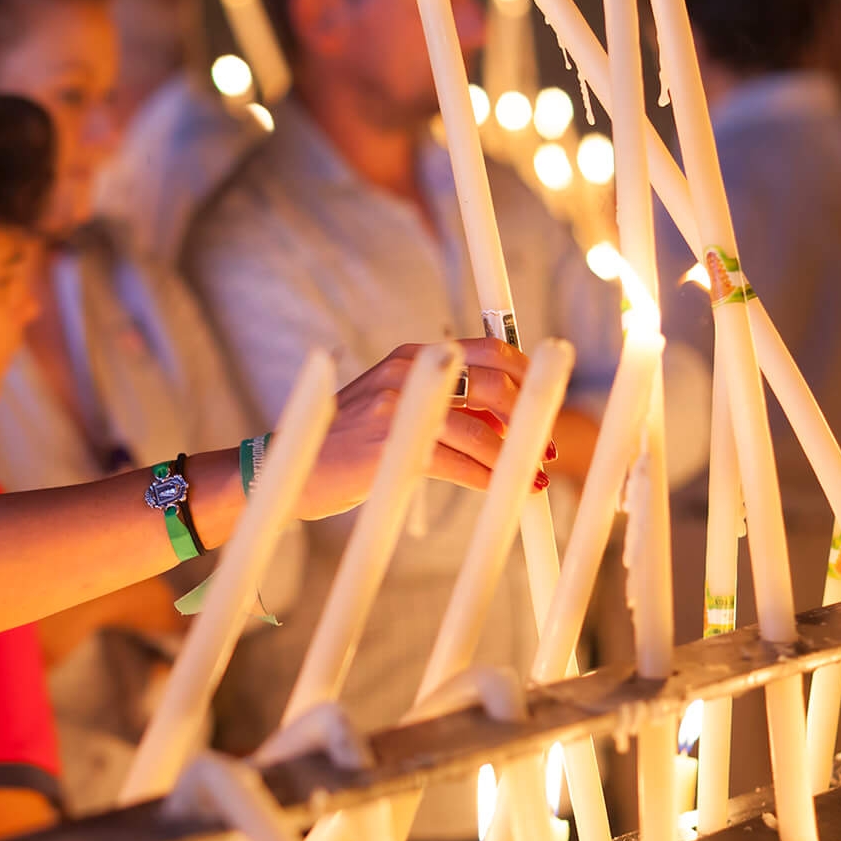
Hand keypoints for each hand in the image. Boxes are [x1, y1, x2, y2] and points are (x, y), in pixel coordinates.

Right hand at [293, 338, 529, 520]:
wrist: (294, 467)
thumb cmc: (349, 442)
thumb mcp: (394, 405)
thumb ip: (443, 402)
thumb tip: (504, 419)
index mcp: (413, 357)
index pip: (489, 350)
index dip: (527, 378)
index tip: (546, 406)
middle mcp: (408, 373)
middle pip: (493, 384)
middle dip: (531, 418)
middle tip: (546, 446)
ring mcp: (397, 409)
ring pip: (480, 430)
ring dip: (514, 458)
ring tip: (533, 477)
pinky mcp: (391, 448)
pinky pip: (458, 464)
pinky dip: (488, 479)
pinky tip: (502, 490)